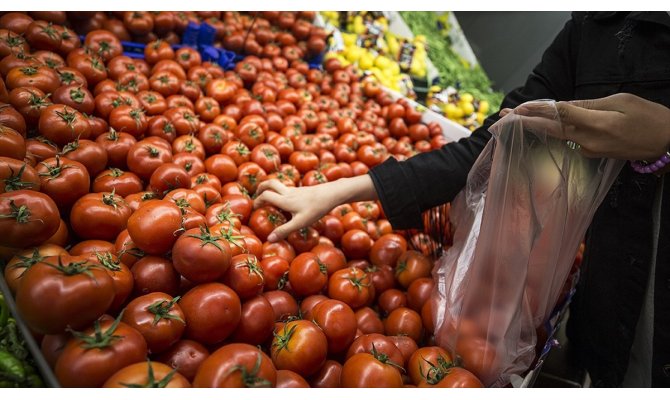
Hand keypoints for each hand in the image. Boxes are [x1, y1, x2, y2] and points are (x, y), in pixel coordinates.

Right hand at [253, 175, 377, 241]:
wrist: (332, 194)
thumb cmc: (316, 209)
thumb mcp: (300, 223)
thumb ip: (284, 231)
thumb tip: (269, 239)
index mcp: (285, 200)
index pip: (265, 196)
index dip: (257, 201)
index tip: (254, 209)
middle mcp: (288, 192)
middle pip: (270, 183)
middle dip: (261, 187)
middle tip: (257, 195)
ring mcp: (296, 190)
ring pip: (279, 185)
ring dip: (271, 189)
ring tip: (269, 199)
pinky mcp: (303, 190)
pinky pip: (288, 189)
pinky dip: (282, 193)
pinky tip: (287, 203)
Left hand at [500, 93, 669, 160]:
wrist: (668, 143)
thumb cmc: (649, 117)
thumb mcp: (620, 102)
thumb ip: (589, 105)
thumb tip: (563, 105)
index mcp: (595, 124)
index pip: (558, 114)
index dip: (536, 110)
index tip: (516, 108)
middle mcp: (587, 140)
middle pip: (550, 129)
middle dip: (525, 122)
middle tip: (502, 117)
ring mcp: (589, 150)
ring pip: (558, 135)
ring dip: (536, 127)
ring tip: (515, 119)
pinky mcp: (593, 154)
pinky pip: (569, 140)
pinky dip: (554, 132)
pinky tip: (543, 126)